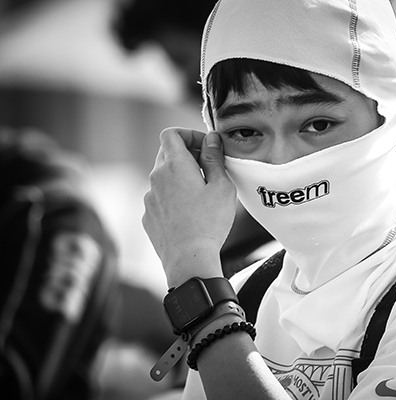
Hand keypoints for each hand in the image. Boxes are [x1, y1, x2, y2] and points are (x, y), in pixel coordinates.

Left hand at [143, 128, 236, 285]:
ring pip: (163, 176)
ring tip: (201, 194)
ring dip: (180, 176)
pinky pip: (160, 197)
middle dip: (187, 154)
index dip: (189, 134)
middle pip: (166, 152)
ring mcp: (149, 197)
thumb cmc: (209, 223)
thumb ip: (214, 158)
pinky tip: (190, 212)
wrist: (189, 259)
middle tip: (208, 168)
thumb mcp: (221, 186)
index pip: (171, 133)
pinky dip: (173, 196)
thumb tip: (211, 139)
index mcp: (175, 166)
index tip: (206, 147)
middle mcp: (156, 178)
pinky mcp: (148, 215)